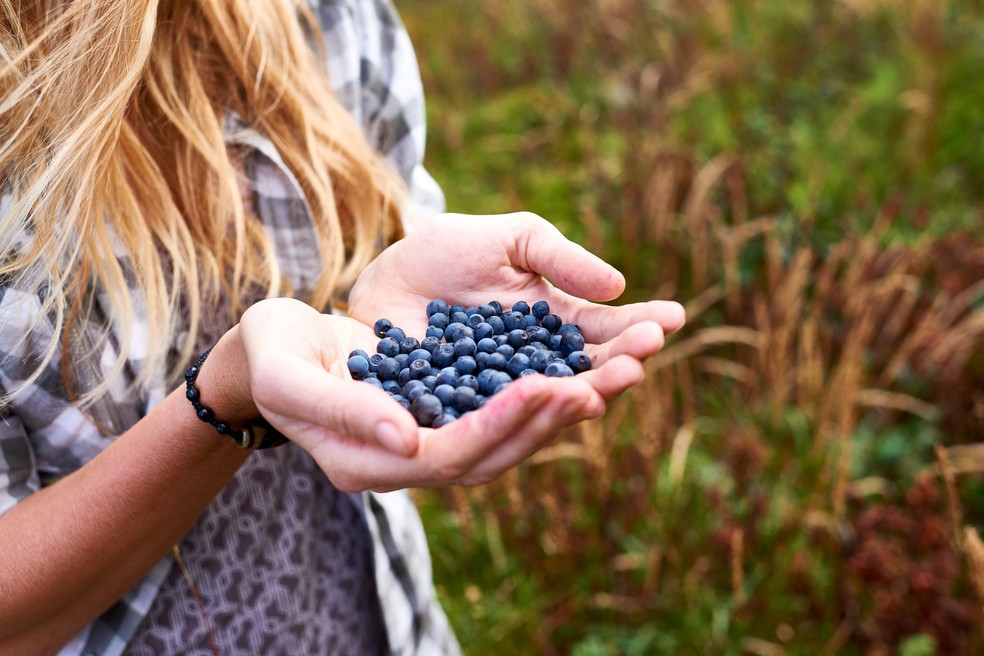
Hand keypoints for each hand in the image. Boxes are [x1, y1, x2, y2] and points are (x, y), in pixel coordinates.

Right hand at [235, 298, 609, 490]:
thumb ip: (344, 410)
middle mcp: (407, 462)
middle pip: (492, 455)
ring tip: (612, 374)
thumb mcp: (290, 375)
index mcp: (369, 464)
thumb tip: (408, 440)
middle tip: (606, 381)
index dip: (500, 426)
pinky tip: (579, 364)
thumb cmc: (270, 355)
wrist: (271, 347)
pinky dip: (541, 390)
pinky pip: (500, 409)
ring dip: (560, 406)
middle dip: (551, 419)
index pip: (449, 457)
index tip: (549, 388)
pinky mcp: (442, 411)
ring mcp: (427, 439)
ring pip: (506, 436)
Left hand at [347, 211, 684, 401]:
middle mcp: (533, 366)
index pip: (604, 331)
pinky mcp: (456, 411)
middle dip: (616, 366)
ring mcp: (497, 393)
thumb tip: (617, 287)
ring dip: (576, 397)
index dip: (637, 327)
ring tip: (601, 388)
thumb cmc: (443, 252)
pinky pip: (489, 416)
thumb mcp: (507, 239)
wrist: (378, 275)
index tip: (671, 317)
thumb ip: (557, 258)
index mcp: (553, 325)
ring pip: (545, 403)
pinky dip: (514, 414)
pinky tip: (538, 404)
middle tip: (642, 358)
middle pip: (585, 373)